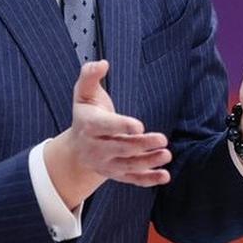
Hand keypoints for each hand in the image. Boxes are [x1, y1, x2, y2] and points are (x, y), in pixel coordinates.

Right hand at [42, 60, 170, 209]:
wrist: (75, 148)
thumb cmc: (86, 115)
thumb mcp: (83, 93)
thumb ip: (90, 75)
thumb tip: (102, 63)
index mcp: (89, 125)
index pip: (105, 127)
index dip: (121, 126)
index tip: (138, 126)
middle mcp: (96, 148)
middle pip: (120, 147)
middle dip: (141, 144)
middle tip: (162, 139)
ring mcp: (106, 163)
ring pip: (128, 165)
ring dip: (148, 162)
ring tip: (166, 154)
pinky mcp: (116, 174)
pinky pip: (132, 179)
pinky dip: (148, 180)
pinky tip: (164, 176)